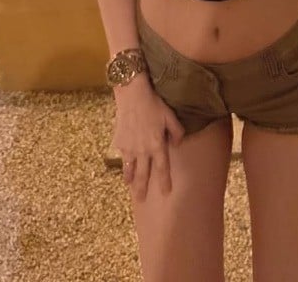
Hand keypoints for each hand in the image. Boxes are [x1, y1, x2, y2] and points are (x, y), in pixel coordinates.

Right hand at [113, 76, 184, 200]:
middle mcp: (143, 150)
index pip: (162, 168)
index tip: (166, 193)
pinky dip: (124, 165)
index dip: (164, 181)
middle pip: (143, 174)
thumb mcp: (170, 116)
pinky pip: (123, 158)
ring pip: (130, 169)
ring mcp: (129, 148)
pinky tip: (125, 169)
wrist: (132, 96)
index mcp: (157, 145)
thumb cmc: (154, 104)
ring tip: (132, 188)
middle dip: (143, 188)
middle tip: (142, 200)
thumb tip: (178, 143)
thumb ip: (177, 132)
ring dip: (131, 180)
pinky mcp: (119, 142)